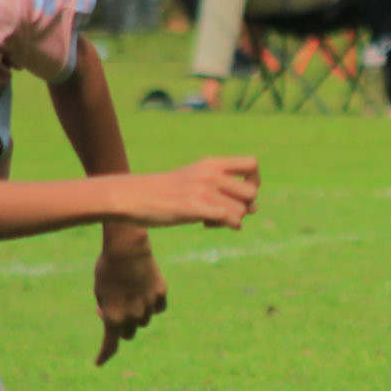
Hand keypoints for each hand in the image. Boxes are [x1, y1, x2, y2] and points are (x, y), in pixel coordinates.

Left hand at [93, 242, 167, 364]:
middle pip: (129, 333)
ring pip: (144, 320)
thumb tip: (114, 317)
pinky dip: (152, 304)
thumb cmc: (107, 268)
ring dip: (137, 314)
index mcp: (113, 317)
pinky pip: (158, 307)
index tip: (99, 362)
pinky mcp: (160, 293)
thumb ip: (106, 307)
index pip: (110, 345)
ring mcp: (148, 305)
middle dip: (122, 327)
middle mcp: (132, 315)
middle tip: (117, 310)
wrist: (126, 248)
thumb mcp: (99, 290)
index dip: (104, 355)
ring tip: (130, 294)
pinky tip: (147, 292)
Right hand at [118, 157, 260, 229]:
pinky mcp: (194, 207)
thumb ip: (224, 189)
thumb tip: (256, 208)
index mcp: (211, 163)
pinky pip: (229, 219)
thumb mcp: (196, 180)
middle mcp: (210, 174)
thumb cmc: (168, 192)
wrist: (134, 197)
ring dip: (233, 220)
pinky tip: (208, 224)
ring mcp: (202, 190)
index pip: (253, 164)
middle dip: (245, 206)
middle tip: (226, 211)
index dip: (254, 180)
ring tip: (213, 219)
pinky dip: (226, 226)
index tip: (239, 193)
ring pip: (242, 210)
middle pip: (252, 192)